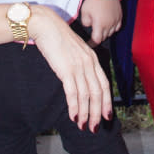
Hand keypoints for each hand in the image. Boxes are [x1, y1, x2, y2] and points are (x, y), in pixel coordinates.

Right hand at [28, 6, 112, 129]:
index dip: (107, 102)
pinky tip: (73, 117)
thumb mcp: (75, 50)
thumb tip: (80, 79)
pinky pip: (73, 93)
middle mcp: (89, 63)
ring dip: (85, 114)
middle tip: (95, 128)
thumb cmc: (57, 38)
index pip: (104, 84)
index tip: (107, 115)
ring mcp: (78, 66)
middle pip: (98, 93)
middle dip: (97, 113)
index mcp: (92, 59)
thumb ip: (80, 63)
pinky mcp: (66, 70)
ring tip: (83, 126)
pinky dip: (74, 107)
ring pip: (86, 96)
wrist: (46, 25)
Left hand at [79, 0, 121, 46]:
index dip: (92, 44)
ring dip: (105, 32)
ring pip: (111, 33)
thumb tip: (89, 25)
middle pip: (104, 37)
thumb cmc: (94, 0)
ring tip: (101, 26)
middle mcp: (109, 24)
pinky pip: (117, 27)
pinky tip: (109, 24)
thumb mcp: (84, 11)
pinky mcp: (119, 16)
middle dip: (98, 36)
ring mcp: (116, 21)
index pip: (97, 40)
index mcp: (100, 24)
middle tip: (94, 32)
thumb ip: (85, 22)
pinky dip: (113, 28)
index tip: (89, 44)